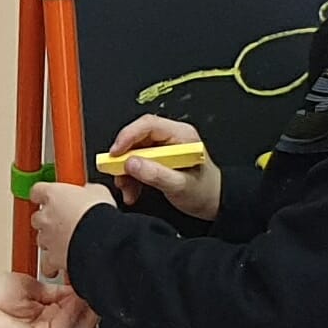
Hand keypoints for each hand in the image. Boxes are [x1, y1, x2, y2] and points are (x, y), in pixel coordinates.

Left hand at [0, 270, 91, 327]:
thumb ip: (51, 291)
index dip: (82, 289)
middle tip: (84, 278)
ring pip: (82, 322)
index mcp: (42, 319)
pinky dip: (73, 308)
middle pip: (83, 317)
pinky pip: (69, 324)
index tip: (85, 272)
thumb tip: (71, 289)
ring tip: (75, 285)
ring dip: (81, 301)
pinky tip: (68, 296)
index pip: (74, 307)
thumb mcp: (23, 287)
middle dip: (86, 296)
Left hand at [26, 182, 112, 282]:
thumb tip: (90, 190)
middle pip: (37, 218)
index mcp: (54, 195)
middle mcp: (45, 217)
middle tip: (63, 222)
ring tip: (67, 243)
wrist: (101, 239)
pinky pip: (47, 264)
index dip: (42, 195)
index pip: (37, 191)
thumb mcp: (99, 192)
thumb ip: (89, 191)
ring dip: (51, 241)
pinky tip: (62, 264)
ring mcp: (47, 238)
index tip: (48, 197)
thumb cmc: (99, 215)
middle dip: (48, 221)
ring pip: (42, 240)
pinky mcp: (52, 258)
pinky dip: (53, 266)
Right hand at [108, 116, 222, 220]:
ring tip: (126, 188)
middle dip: (123, 157)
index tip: (115, 153)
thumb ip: (156, 174)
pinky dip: (130, 176)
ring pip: (133, 151)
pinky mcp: (157, 158)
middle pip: (137, 137)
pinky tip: (131, 190)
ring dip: (125, 171)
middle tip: (115, 172)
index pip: (148, 125)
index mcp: (182, 135)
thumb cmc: (205, 191)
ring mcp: (163, 147)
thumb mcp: (180, 185)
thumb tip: (130, 163)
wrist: (213, 202)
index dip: (127, 136)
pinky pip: (137, 162)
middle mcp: (171, 137)